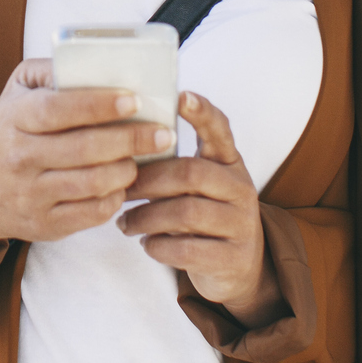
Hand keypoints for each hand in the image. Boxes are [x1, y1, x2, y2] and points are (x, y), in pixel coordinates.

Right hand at [0, 58, 174, 270]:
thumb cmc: (7, 129)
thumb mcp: (17, 89)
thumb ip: (52, 70)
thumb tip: (96, 62)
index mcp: (15, 119)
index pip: (58, 110)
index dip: (98, 105)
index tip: (133, 100)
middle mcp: (20, 158)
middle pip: (84, 150)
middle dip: (131, 140)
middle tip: (162, 133)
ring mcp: (31, 194)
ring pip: (92, 184)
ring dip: (127, 170)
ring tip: (143, 158)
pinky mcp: (44, 224)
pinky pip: (91, 214)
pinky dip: (115, 198)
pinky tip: (122, 184)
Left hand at [118, 91, 282, 327]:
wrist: (238, 267)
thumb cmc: (204, 215)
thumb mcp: (199, 186)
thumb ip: (174, 165)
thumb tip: (122, 144)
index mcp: (229, 162)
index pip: (220, 130)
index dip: (202, 112)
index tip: (181, 96)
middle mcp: (241, 188)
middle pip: (190, 173)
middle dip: (148, 181)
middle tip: (120, 192)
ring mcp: (241, 224)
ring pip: (186, 213)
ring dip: (146, 218)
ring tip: (124, 223)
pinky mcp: (233, 258)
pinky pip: (187, 249)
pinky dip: (158, 246)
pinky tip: (146, 243)